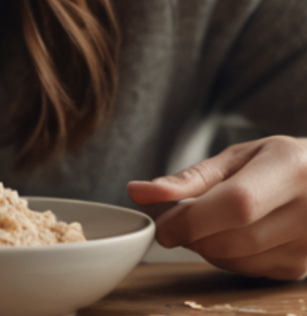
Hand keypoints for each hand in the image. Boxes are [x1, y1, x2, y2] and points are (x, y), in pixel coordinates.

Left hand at [127, 136, 306, 279]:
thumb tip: (138, 192)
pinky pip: (244, 270)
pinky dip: (224, 256)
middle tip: (178, 217)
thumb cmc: (277, 163)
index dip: (191, 219)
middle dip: (191, 233)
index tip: (161, 225)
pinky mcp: (300, 269)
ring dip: (204, 245)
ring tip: (208, 220)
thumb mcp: (237, 158)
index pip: (236, 205)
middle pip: (231, 239)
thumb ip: (189, 178)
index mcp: (290, 169)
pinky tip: (231, 234)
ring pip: (234, 260)